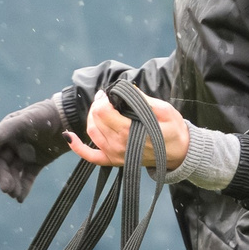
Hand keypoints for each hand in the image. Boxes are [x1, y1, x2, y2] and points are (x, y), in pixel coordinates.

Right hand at [0, 97, 69, 200]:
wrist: (70, 118)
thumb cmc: (46, 114)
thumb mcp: (26, 120)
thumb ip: (6, 130)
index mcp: (5, 133)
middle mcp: (12, 144)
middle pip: (1, 164)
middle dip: (2, 177)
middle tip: (7, 188)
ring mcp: (24, 154)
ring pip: (13, 173)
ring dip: (12, 184)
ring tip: (14, 194)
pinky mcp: (36, 163)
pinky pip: (27, 177)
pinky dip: (24, 188)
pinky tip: (21, 198)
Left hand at [68, 91, 189, 171]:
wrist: (180, 153)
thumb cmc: (173, 130)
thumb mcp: (163, 110)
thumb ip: (141, 99)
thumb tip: (125, 88)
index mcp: (129, 132)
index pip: (103, 112)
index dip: (103, 99)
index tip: (109, 93)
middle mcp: (118, 145)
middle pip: (95, 120)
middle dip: (97, 105)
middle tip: (105, 97)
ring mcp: (114, 155)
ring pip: (91, 132)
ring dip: (91, 117)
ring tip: (100, 108)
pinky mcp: (113, 161)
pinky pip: (90, 156)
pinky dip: (77, 146)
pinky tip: (69, 136)